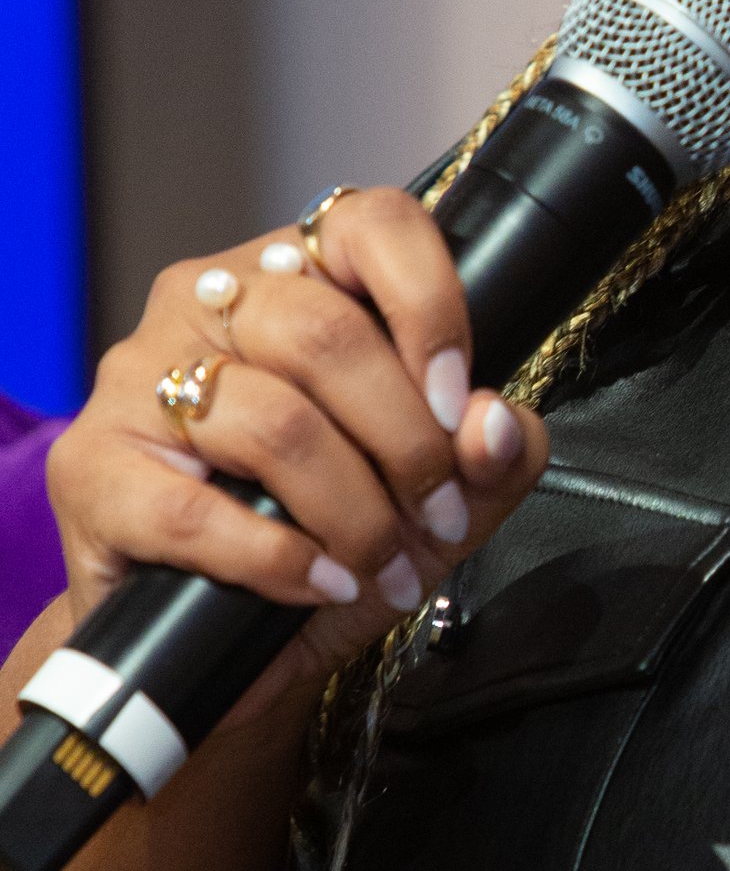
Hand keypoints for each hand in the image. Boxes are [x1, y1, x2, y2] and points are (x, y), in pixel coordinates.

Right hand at [46, 190, 550, 729]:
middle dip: (408, 444)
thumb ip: (487, 458)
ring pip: (274, 422)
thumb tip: (497, 426)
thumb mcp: (433, 501)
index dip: (431, 307)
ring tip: (388, 569)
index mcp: (294, 277)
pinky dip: (280, 559)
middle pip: (327, 333)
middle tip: (440, 519)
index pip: (372, 225)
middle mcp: (206, 303)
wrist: (209, 645)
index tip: (462, 404)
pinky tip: (320, 584)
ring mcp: (137, 377)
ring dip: (356, 515)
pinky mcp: (92, 467)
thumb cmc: (321, 543)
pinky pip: (197, 510)